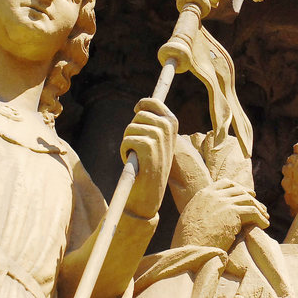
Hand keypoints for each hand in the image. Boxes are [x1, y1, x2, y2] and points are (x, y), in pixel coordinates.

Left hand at [120, 98, 177, 219]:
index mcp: (173, 124)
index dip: (142, 104)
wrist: (149, 194)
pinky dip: (124, 151)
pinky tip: (133, 162)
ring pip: (131, 128)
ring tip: (137, 156)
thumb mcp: (157, 142)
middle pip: (139, 114)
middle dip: (132, 129)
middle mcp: (168, 129)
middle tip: (137, 146)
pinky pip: (127, 140)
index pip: (154, 102)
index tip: (136, 109)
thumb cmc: (150, 166)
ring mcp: (159, 138)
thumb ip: (153, 124)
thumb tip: (141, 106)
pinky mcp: (148, 147)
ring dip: (127, 142)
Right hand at [172, 178, 268, 251]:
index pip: (225, 183)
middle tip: (260, 206)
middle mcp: (213, 195)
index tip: (247, 194)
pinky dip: (260, 217)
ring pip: (247, 199)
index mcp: (203, 194)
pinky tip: (264, 225)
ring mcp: (222, 202)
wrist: (191, 248)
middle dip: (251, 197)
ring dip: (258, 208)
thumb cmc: (190, 240)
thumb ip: (203, 210)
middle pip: (238, 190)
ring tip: (265, 217)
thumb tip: (212, 214)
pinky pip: (252, 211)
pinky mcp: (232, 212)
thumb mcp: (192, 218)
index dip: (238, 187)